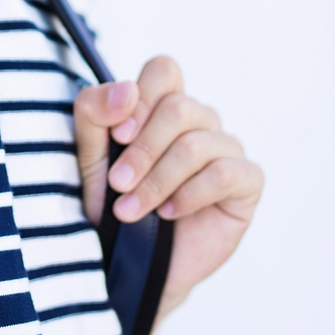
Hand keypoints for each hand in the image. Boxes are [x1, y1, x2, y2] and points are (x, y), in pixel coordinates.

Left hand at [74, 54, 263, 328]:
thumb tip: (127, 90)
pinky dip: (191, 194)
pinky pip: (226, 173)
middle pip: (179, 108)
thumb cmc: (109, 203)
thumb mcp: (88, 156)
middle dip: (142, 151)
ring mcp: (225, 149)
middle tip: (117, 185)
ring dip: (158, 180)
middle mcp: (198, 121)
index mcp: (162, 105)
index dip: (142, 97)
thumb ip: (95, 113)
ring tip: (131, 211)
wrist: (127, 263)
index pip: (165, 70)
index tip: (118, 136)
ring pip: (197, 144)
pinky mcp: (247, 183)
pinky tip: (170, 213)